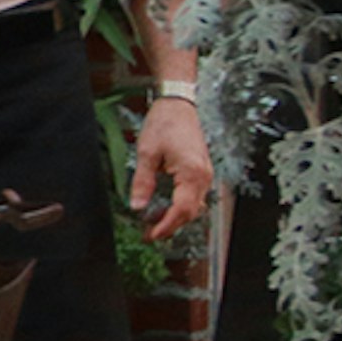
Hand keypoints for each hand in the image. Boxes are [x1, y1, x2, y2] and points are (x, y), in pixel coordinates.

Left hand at [131, 96, 212, 241]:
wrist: (178, 105)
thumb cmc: (164, 124)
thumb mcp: (146, 153)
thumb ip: (142, 182)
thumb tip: (137, 207)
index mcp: (192, 173)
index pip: (182, 210)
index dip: (166, 226)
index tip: (151, 236)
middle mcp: (203, 176)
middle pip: (190, 212)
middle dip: (170, 225)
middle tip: (148, 234)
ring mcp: (204, 174)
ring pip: (193, 206)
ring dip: (175, 217)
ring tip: (152, 223)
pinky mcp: (200, 171)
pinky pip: (193, 196)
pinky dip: (180, 206)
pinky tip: (163, 208)